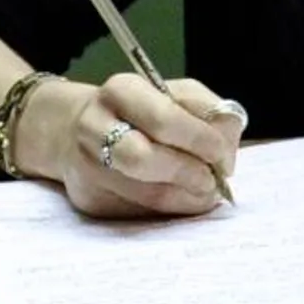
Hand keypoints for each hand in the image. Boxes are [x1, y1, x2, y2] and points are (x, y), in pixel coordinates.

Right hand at [34, 72, 244, 218]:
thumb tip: (227, 140)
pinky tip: (181, 198)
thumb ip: (206, 109)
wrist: (76, 130)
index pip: (163, 119)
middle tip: (213, 180)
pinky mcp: (89, 201)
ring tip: (204, 192)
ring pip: (143, 194)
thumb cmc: (140, 110)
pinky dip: (168, 209)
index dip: (199, 140)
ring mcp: (88, 167)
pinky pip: (138, 213)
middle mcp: (95, 127)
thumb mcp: (174, 93)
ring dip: (184, 197)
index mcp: (121, 91)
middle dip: (187, 173)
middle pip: (143, 159)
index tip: (222, 153)